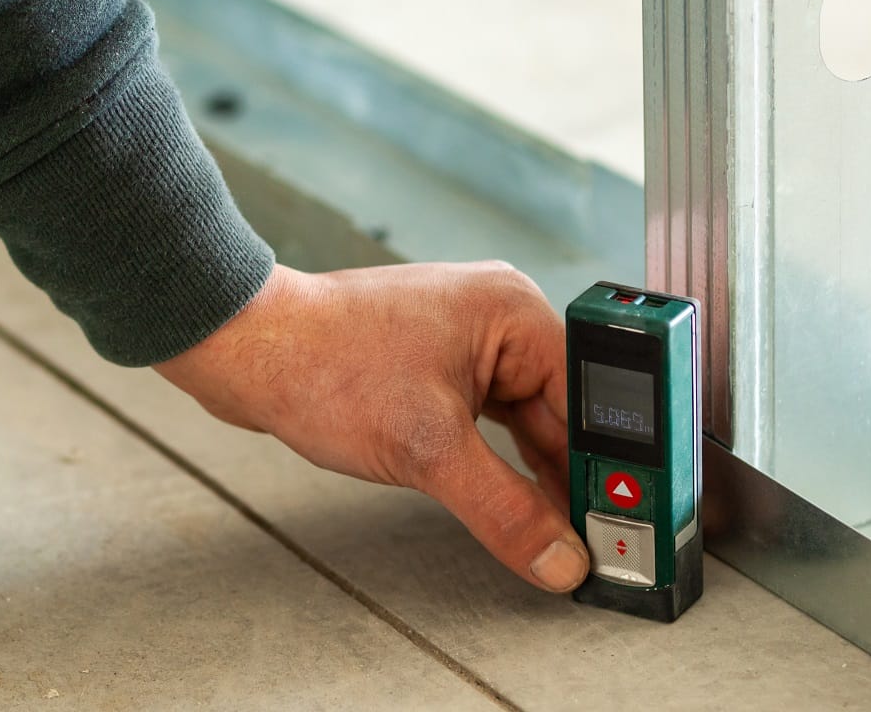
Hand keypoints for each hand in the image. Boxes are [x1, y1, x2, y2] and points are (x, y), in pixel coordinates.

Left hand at [153, 261, 589, 592]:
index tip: (623, 515)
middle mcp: (497, 319)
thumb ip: (504, 509)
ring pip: (525, 420)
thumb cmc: (324, 364)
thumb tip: (560, 556)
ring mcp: (465, 342)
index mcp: (513, 313)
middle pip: (562, 412)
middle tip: (592, 537)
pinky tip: (507, 498)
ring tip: (554, 528)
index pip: (591, 396)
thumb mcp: (427, 450)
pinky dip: (498, 460)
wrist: (248, 349)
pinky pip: (490, 420)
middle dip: (571, 474)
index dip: (607, 463)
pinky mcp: (437, 365)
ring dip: (533, 471)